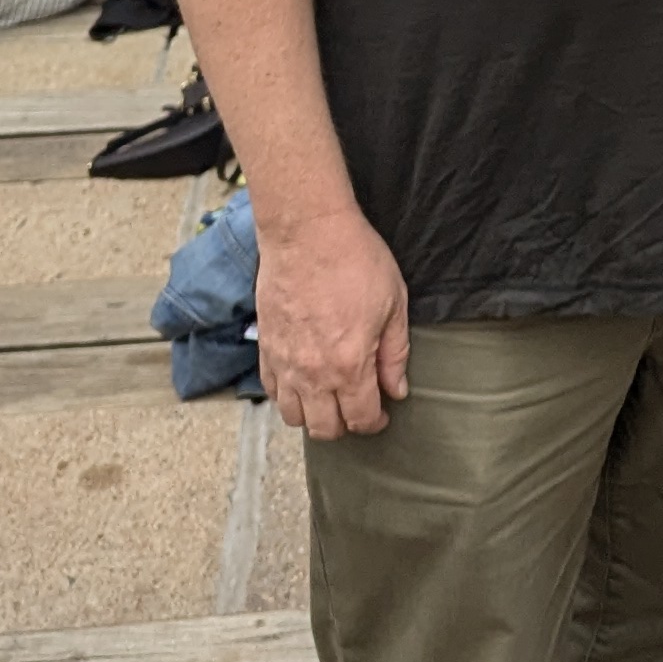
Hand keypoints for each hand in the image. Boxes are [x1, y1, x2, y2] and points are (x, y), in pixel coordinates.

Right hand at [255, 201, 411, 438]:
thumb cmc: (355, 260)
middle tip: (357, 406)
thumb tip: (397, 389)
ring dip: (313, 415)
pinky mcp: (265, 348)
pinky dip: (287, 395)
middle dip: (345, 425)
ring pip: (293, 417)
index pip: (361, 419)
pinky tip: (303, 381)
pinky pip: (271, 391)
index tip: (382, 413)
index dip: (375, 422)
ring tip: (329, 397)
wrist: (307, 232)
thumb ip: (395, 354)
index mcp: (350, 366)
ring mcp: (284, 363)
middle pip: (324, 429)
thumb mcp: (393, 303)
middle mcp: (313, 374)